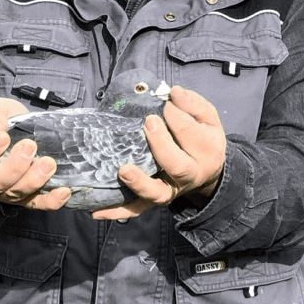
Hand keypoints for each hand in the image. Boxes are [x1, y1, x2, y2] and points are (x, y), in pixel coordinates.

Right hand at [0, 97, 69, 211]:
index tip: (2, 137)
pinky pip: (37, 203)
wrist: (13, 126)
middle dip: (14, 167)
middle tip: (29, 146)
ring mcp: (6, 191)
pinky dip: (51, 201)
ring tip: (48, 163)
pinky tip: (64, 191)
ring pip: (17, 193)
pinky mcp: (26, 196)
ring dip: (34, 180)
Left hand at [92, 85, 225, 219]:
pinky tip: (96, 211)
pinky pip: (136, 209)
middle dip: (162, 144)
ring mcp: (170, 190)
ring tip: (123, 170)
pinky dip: (117, 211)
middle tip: (149, 122)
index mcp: (206, 152)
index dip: (176, 116)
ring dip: (139, 183)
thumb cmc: (201, 138)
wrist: (206, 170)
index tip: (166, 103)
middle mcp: (189, 175)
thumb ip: (193, 104)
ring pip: (156, 193)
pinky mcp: (153, 199)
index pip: (191, 133)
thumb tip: (174, 92)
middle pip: (178, 166)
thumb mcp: (206, 118)